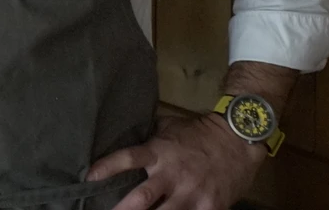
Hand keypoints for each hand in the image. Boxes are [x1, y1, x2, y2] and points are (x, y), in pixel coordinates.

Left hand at [86, 112, 265, 209]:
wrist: (239, 138)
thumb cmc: (200, 132)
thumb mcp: (170, 127)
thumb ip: (150, 137)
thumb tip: (125, 134)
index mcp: (159, 152)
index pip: (128, 159)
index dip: (107, 168)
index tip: (89, 178)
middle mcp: (172, 174)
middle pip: (141, 197)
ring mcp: (191, 193)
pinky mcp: (210, 207)